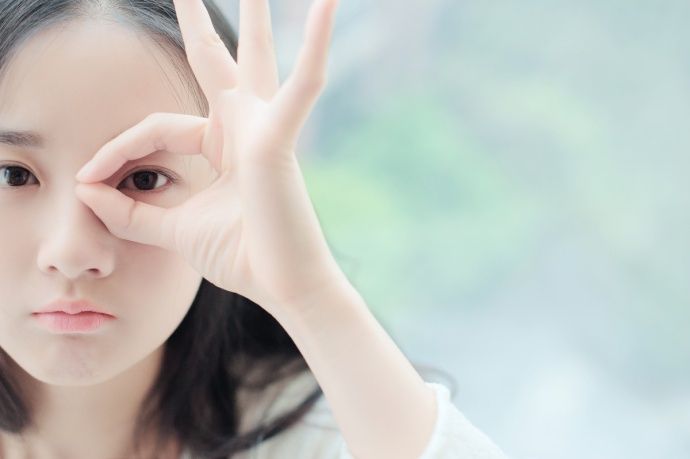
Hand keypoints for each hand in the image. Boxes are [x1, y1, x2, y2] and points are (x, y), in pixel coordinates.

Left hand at [73, 0, 346, 318]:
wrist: (281, 286)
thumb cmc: (242, 257)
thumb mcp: (172, 229)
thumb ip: (131, 210)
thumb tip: (84, 190)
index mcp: (221, 145)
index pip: (155, 128)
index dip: (116, 150)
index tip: (86, 179)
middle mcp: (243, 127)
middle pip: (214, 61)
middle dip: (197, 22)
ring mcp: (264, 127)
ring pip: (254, 56)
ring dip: (256, 15)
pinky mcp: (280, 137)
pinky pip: (303, 85)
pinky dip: (317, 46)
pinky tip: (326, 6)